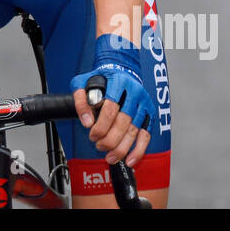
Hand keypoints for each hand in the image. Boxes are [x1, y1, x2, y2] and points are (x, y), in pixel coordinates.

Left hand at [71, 34, 156, 168]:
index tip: (91, 134)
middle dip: (110, 139)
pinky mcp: (149, 113)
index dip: (101, 125)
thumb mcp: (84, 81)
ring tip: (110, 157)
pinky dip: (139, 149)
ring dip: (122, 147)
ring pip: (135, 130)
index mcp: (118, 81)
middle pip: (123, 121)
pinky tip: (130, 160)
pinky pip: (146, 134)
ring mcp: (144, 103)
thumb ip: (80, 99)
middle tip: (99, 146)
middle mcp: (134, 91)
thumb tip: (86, 122)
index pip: (110, 107)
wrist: (121, 70)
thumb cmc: (102, 79)